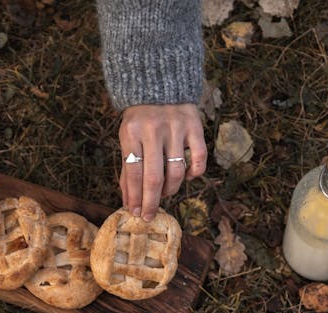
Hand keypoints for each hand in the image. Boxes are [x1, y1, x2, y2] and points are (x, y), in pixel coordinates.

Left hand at [119, 103, 206, 221]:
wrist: (159, 81)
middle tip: (149, 216)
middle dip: (151, 202)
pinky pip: (199, 159)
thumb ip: (128, 169)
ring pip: (176, 172)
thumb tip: (129, 202)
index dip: (135, 197)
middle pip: (154, 177)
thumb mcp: (128, 138)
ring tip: (165, 194)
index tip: (135, 212)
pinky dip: (194, 174)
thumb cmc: (140, 118)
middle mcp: (154, 129)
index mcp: (132, 132)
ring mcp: (176, 127)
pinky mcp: (195, 126)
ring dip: (171, 190)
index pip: (134, 173)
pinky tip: (186, 177)